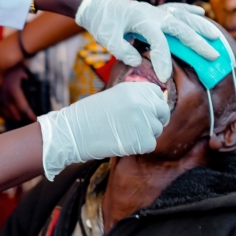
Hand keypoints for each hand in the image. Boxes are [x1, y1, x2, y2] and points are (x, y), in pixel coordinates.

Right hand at [0, 65, 36, 122]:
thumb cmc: (8, 63)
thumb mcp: (21, 69)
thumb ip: (26, 78)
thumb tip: (27, 80)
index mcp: (13, 91)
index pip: (24, 108)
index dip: (30, 116)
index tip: (35, 120)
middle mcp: (4, 97)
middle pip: (14, 114)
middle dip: (22, 118)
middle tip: (28, 120)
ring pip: (4, 113)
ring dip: (11, 117)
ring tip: (18, 119)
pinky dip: (1, 112)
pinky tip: (5, 113)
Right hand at [37, 82, 169, 179]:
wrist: (73, 132)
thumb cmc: (88, 116)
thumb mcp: (112, 96)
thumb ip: (133, 98)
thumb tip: (151, 106)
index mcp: (134, 89)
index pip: (157, 93)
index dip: (153, 103)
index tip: (148, 111)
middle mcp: (142, 102)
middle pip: (162, 111)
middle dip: (156, 120)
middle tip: (143, 128)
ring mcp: (144, 121)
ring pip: (156, 130)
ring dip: (145, 134)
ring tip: (124, 134)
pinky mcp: (142, 140)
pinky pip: (150, 145)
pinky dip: (139, 147)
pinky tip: (123, 143)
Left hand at [75, 0, 219, 82]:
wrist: (97, 5)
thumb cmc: (102, 23)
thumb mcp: (107, 38)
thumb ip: (122, 50)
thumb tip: (137, 61)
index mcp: (142, 21)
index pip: (159, 42)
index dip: (163, 60)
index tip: (165, 77)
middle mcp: (153, 14)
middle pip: (180, 28)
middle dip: (197, 43)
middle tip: (213, 56)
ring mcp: (155, 10)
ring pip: (183, 17)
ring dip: (200, 26)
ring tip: (216, 37)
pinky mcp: (154, 10)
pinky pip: (176, 8)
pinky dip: (189, 11)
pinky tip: (202, 14)